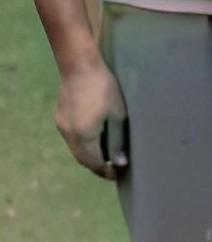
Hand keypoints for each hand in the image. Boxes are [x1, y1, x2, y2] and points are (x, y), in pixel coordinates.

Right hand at [55, 57, 127, 179]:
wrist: (79, 66)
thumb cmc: (104, 88)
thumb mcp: (117, 115)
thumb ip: (118, 140)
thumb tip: (120, 161)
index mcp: (84, 136)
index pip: (94, 163)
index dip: (106, 171)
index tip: (118, 175)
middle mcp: (69, 135)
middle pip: (83, 159)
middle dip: (97, 166)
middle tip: (113, 169)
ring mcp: (62, 126)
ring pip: (76, 149)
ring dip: (89, 156)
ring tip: (106, 156)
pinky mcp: (60, 117)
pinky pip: (72, 139)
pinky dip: (83, 145)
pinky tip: (95, 141)